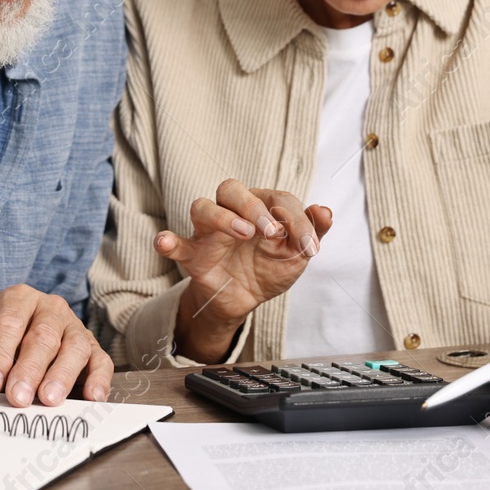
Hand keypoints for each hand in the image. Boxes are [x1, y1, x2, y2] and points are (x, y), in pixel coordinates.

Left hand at [0, 284, 112, 406]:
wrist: (28, 336)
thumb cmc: (1, 342)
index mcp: (18, 300)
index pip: (8, 323)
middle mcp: (50, 309)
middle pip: (42, 337)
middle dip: (28, 369)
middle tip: (17, 397)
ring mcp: (75, 329)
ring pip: (73, 348)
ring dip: (61, 375)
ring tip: (49, 399)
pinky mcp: (94, 350)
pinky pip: (100, 362)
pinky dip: (98, 379)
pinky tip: (91, 396)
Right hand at [154, 179, 332, 363]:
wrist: (246, 300)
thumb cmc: (269, 267)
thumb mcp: (297, 253)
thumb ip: (312, 231)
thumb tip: (325, 211)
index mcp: (259, 205)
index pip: (277, 199)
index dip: (297, 219)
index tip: (310, 247)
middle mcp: (231, 211)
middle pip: (231, 189)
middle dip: (254, 206)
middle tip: (272, 232)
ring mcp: (209, 232)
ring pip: (203, 207)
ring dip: (222, 217)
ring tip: (243, 233)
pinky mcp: (194, 255)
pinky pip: (175, 243)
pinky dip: (167, 241)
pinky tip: (164, 242)